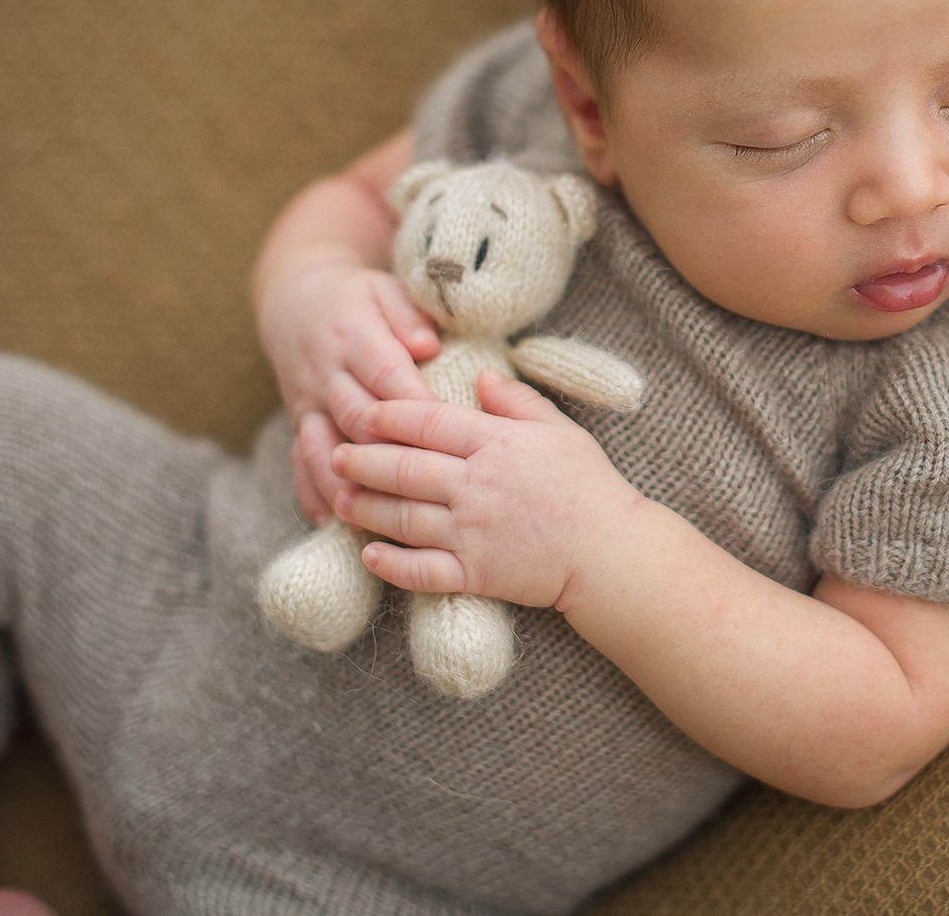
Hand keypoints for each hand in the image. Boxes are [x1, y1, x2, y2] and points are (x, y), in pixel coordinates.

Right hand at [259, 259, 438, 523]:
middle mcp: (328, 374)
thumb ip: (407, 316)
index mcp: (355, 337)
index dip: (415, 406)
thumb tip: (428, 344)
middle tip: (422, 489)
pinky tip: (330, 522)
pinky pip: (298, 461)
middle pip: (356, 419)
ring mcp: (308, 402)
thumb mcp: (384, 290)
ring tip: (368, 517)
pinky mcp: (297, 423)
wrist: (296, 301)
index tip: (448, 434)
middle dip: (386, 454)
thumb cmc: (360, 299)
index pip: (387, 376)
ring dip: (344, 483)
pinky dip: (311, 492)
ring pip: (322, 447)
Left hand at [329, 369, 644, 610]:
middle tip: (337, 455)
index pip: (429, 423)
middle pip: (405, 468)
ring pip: (404, 517)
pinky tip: (369, 556)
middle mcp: (477, 485)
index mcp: (497, 444)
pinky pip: (423, 571)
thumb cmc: (591, 487)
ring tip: (341, 501)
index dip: (390, 416)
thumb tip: (482, 376)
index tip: (364, 413)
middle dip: (363, 460)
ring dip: (367, 508)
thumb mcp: (560, 430)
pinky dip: (392, 564)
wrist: (611, 552)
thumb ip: (517, 401)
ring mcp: (473, 532)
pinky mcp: (476, 574)